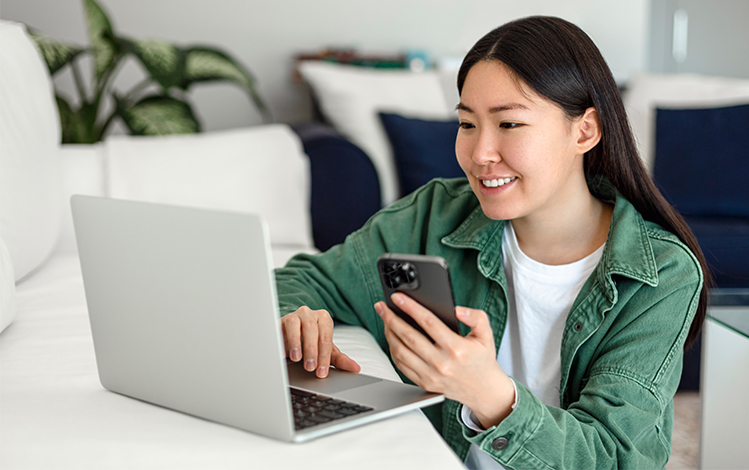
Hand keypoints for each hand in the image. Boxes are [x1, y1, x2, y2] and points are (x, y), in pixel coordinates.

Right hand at [281, 306, 360, 377]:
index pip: (326, 337)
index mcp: (324, 318)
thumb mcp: (326, 351)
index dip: (324, 356)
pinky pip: (279, 327)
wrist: (292, 335)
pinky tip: (283, 352)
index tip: (321, 372)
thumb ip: (340, 360)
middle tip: (310, 367)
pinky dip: (281, 339)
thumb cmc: (311, 342)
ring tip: (297, 358)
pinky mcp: (279, 321)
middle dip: (312, 350)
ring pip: (295, 324)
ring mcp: (293, 315)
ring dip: (296, 342)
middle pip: (311, 329)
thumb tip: (356, 369)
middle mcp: (309, 314)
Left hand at [375, 293, 514, 427]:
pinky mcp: (424, 383)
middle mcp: (441, 363)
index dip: (410, 307)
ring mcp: (431, 375)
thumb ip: (476, 317)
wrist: (484, 391)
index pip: (428, 322)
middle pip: (408, 336)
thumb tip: (458, 310)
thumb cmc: (482, 360)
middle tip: (381, 306)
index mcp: (456, 348)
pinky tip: (392, 338)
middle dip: (391, 318)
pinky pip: (401, 365)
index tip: (397, 297)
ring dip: (389, 333)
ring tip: (385, 320)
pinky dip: (393, 350)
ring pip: (400, 351)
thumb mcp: (486, 335)